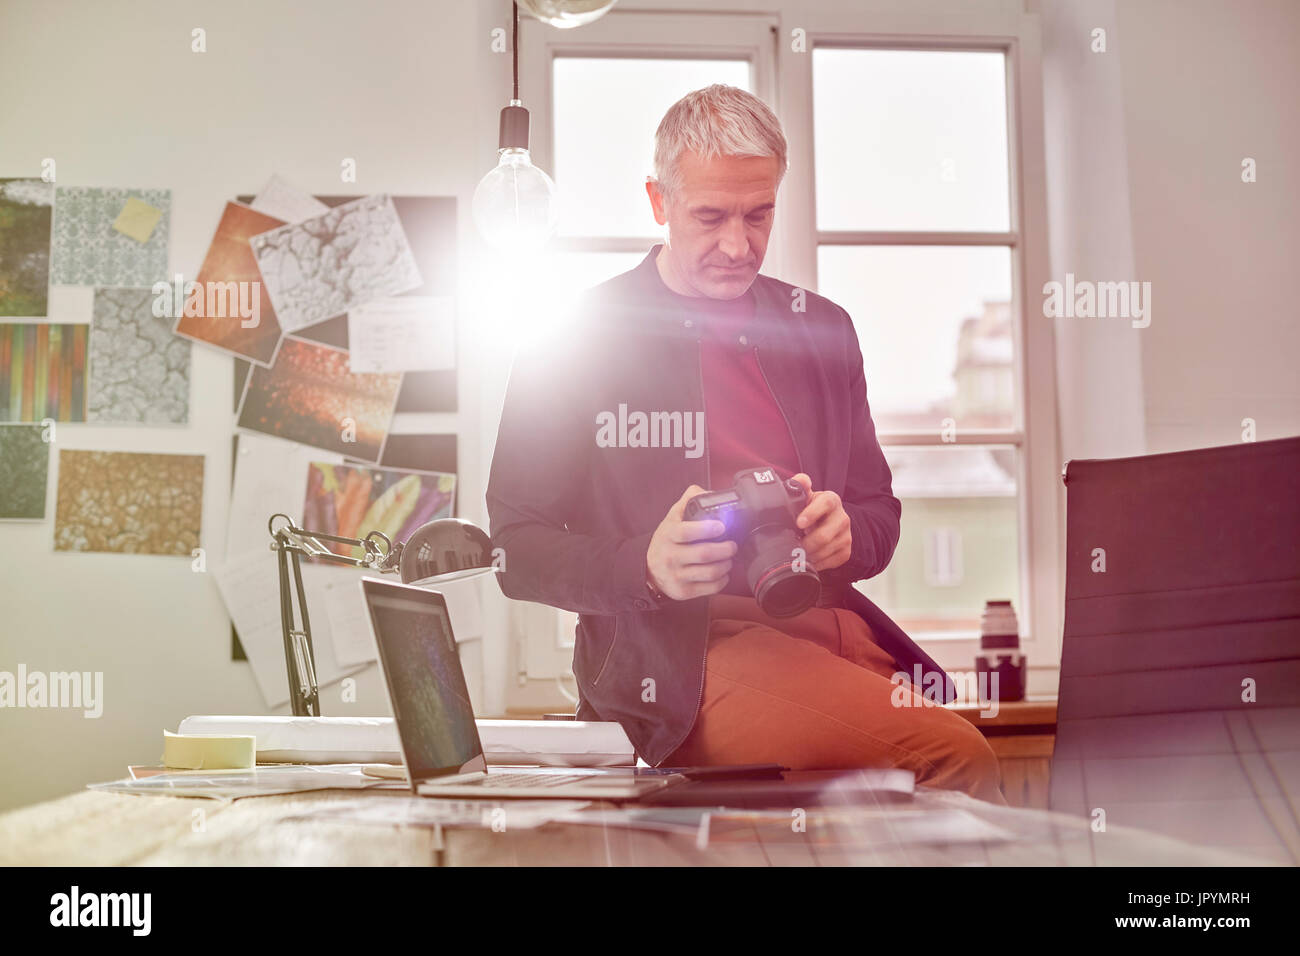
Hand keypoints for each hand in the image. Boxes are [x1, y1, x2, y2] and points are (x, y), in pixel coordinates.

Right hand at [646, 485, 737, 600]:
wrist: (648, 569)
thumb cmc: (667, 540)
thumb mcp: (672, 518)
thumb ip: (689, 500)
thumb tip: (710, 493)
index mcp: (669, 535)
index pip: (686, 532)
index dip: (706, 529)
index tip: (721, 526)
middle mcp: (670, 556)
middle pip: (704, 554)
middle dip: (725, 549)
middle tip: (732, 545)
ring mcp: (677, 575)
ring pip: (710, 572)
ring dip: (727, 564)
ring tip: (729, 558)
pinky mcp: (684, 591)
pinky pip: (710, 588)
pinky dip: (723, 579)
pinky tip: (723, 572)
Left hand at [790, 473, 851, 570]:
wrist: (829, 522)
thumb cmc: (811, 508)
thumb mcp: (805, 496)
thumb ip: (800, 486)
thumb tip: (801, 480)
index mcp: (831, 500)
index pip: (825, 504)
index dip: (812, 514)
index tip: (799, 523)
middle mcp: (842, 518)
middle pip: (824, 536)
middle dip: (805, 543)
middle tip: (792, 545)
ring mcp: (846, 536)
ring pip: (825, 552)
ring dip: (808, 555)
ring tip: (798, 552)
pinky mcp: (847, 551)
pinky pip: (830, 562)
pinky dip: (816, 563)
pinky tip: (808, 558)